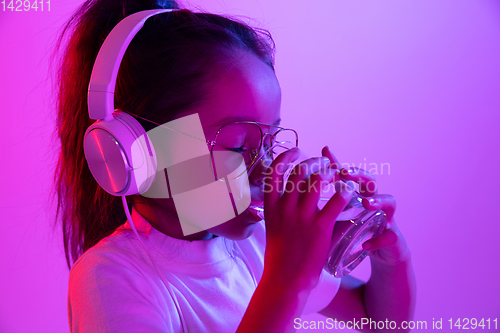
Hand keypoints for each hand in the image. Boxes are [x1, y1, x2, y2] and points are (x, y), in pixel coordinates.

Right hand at [263, 147, 353, 291]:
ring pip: (317, 180)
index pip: (274, 171)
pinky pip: (337, 199)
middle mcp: (285, 207)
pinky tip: (348, 190)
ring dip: (329, 172)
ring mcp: (302, 216)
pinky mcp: (320, 226)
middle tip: (324, 163)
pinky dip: (345, 190)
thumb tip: (285, 195)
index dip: (285, 157)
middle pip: (299, 171)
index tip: (296, 152)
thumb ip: (279, 209)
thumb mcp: (273, 226)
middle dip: (314, 162)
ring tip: (337, 173)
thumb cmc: (280, 255)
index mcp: (271, 206)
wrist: (285, 280)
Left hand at [321, 146, 410, 266]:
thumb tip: (300, 190)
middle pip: (370, 181)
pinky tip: (367, 245)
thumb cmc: (356, 230)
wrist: (379, 254)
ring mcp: (386, 217)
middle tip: (344, 174)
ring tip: (366, 203)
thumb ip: (323, 203)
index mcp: (358, 196)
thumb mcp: (337, 216)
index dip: (338, 164)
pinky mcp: (393, 237)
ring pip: (389, 202)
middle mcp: (374, 202)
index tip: (325, 153)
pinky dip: (379, 240)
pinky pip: (390, 236)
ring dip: (378, 201)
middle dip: (359, 175)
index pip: (348, 175)